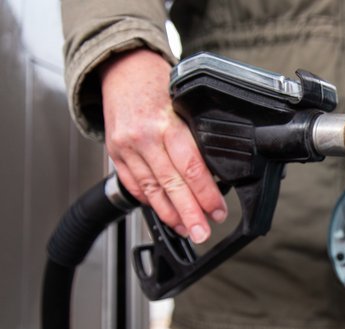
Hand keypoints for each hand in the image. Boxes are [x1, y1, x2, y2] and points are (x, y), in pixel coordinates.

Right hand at [100, 49, 225, 242]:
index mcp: (167, 123)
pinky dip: (149, 201)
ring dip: (170, 214)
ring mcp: (126, 147)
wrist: (121, 67)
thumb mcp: (184, 104)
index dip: (206, 194)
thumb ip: (195, 136)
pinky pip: (133, 184)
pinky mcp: (115, 154)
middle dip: (189, 213)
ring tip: (186, 229)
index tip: (218, 211)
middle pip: (171, 184)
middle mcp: (144, 137)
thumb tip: (217, 172)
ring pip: (151, 189)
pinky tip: (163, 213)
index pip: (191, 167)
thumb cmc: (158, 83)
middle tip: (202, 232)